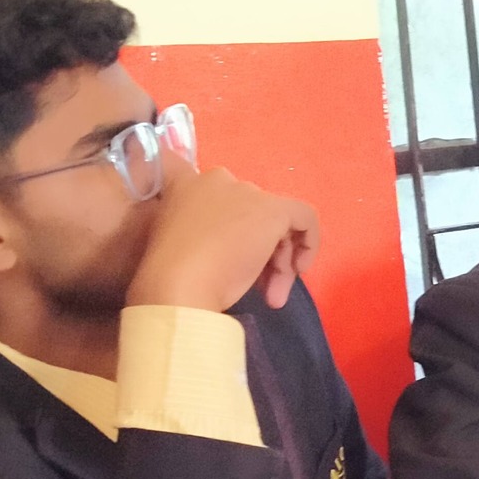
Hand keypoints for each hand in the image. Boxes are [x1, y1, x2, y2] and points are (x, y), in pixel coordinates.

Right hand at [125, 164, 320, 312]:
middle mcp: (217, 180)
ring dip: (277, 262)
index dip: (231, 227)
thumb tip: (227, 250)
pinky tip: (298, 269)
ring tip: (271, 298)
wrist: (176, 283)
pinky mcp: (272, 209)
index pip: (218, 198)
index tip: (231, 255)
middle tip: (261, 289)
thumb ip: (199, 235)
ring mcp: (246, 193)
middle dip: (260, 253)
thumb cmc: (171, 273)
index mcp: (186, 186)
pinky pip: (304, 217)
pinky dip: (308, 242)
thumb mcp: (178, 245)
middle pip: (252, 215)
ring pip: (274, 223)